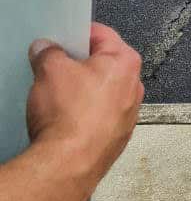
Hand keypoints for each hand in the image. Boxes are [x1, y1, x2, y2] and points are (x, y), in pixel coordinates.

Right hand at [27, 23, 143, 200]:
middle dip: (80, 65)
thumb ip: (48, 53)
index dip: (78, 34)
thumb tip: (46, 49)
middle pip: (104, 64)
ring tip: (59, 98)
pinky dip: (85, 115)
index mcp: (125, 62)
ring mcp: (128, 115)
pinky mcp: (117, 138)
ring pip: (103, 91)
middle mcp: (134, 87)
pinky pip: (101, 116)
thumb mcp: (50, 70)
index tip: (62, 40)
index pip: (102, 34)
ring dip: (83, 91)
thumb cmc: (67, 114)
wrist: (68, 165)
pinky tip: (66, 121)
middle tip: (56, 69)